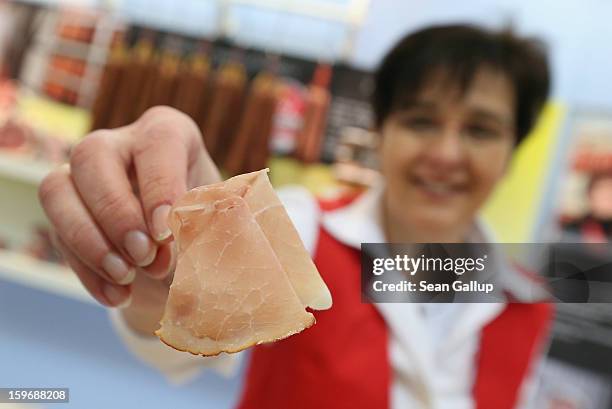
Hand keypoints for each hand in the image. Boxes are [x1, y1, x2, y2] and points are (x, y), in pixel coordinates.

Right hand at [39, 106, 220, 333]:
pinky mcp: (66, 206)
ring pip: (58, 188)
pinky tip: (118, 295)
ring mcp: (86, 173)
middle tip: (146, 257)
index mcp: (169, 133)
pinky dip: (85, 269)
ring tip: (128, 277)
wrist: (181, 244)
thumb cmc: (209, 224)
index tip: (167, 231)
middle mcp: (121, 143)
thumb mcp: (220, 222)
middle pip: (92, 156)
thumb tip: (228, 280)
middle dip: (116, 212)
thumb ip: (220, 235)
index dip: (160, 184)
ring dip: (89, 240)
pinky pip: (55, 230)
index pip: (158, 142)